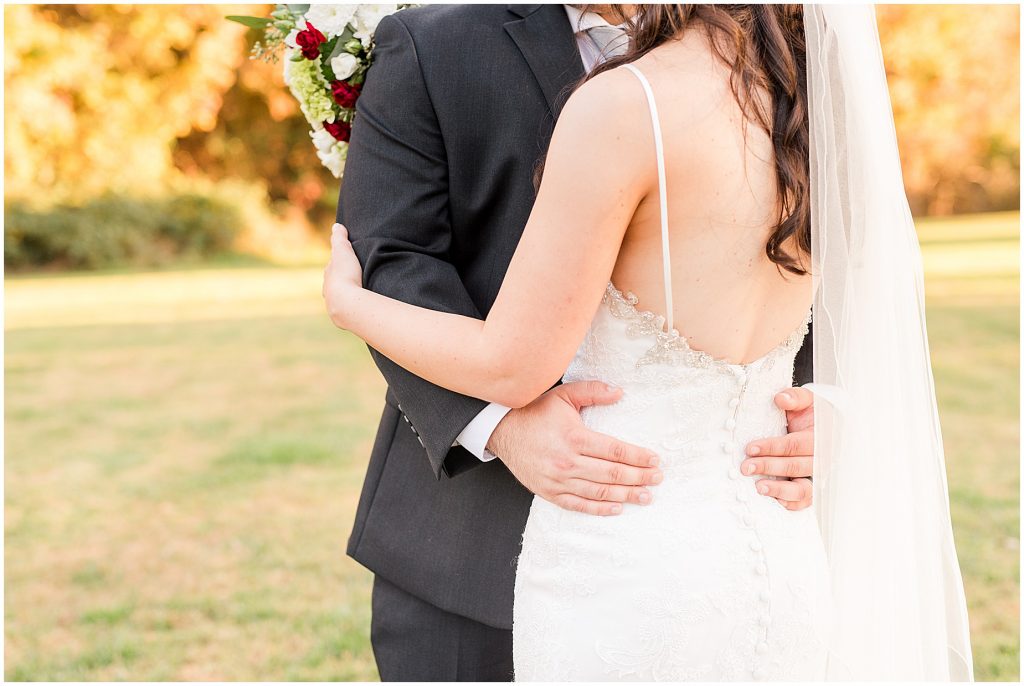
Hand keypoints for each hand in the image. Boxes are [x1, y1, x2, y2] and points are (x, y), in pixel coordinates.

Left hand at [322, 222, 363, 327]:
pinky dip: (352, 309)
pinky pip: (347, 311)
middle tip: (352, 280)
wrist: (346, 303)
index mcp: (329, 275)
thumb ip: (339, 238)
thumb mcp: (343, 251)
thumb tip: (337, 226)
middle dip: (341, 282)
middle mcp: (328, 291)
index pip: (332, 267)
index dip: (338, 264)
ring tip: (357, 297)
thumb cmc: (345, 275)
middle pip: (334, 284)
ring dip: (347, 297)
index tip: (345, 262)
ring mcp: (334, 305)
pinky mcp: (343, 318)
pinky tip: (358, 310)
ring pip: (339, 299)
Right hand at [487, 381, 662, 515]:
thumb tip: (620, 392)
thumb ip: (593, 391)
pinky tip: (617, 507)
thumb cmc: (535, 411)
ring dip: (626, 495)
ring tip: (646, 496)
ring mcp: (558, 480)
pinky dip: (600, 509)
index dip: (638, 457)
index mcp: (574, 437)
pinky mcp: (549, 492)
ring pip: (599, 492)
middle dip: (639, 477)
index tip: (655, 460)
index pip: (615, 451)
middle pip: (612, 474)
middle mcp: (567, 461)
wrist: (502, 430)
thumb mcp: (564, 395)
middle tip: (658, 478)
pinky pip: (578, 505)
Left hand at [742, 386, 813, 510]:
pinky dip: (793, 504)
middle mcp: (823, 459)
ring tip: (759, 488)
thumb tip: (780, 398)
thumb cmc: (812, 413)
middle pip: (795, 466)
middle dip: (769, 467)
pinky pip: (806, 501)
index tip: (750, 448)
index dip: (772, 447)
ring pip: (803, 488)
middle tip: (745, 467)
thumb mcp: (808, 400)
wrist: (827, 425)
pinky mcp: (814, 487)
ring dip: (780, 490)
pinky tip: (775, 501)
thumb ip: (795, 397)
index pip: (795, 444)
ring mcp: (819, 475)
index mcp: (821, 437)